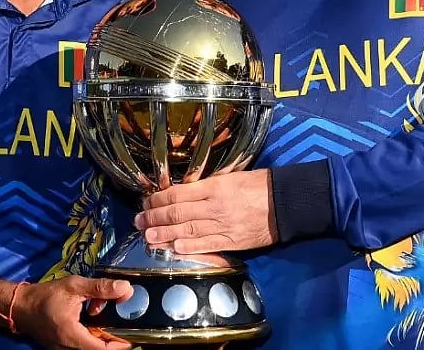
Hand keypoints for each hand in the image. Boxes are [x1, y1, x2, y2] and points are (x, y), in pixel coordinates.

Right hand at [13, 275, 133, 349]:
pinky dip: (91, 340)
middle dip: (112, 341)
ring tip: (108, 325)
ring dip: (101, 340)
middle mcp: (67, 348)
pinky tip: (93, 326)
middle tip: (122, 327)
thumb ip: (100, 288)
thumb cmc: (45, 296)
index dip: (120, 344)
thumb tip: (125, 288)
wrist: (21, 306)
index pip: (102, 349)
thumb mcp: (74, 286)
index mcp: (71, 335)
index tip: (131, 335)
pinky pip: (81, 348)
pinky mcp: (61, 349)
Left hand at [135, 169, 277, 253]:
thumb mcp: (231, 176)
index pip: (178, 193)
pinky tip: (173, 248)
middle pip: (177, 213)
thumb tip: (183, 189)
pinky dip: (188, 248)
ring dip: (164, 235)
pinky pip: (206, 246)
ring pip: (186, 231)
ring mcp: (222, 226)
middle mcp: (215, 207)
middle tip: (138, 221)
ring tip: (146, 237)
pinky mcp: (231, 242)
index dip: (158, 199)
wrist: (285, 203)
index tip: (146, 202)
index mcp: (214, 187)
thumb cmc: (258, 185)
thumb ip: (207, 184)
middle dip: (154, 218)